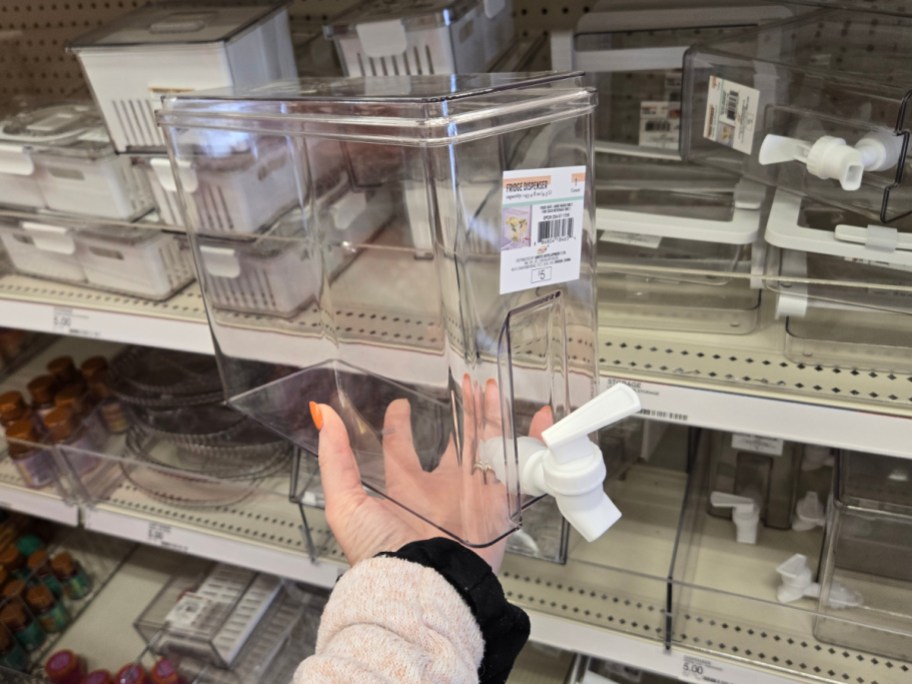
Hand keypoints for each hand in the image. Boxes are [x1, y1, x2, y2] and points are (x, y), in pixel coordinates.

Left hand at [311, 377, 552, 571]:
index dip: (399, 425)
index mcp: (404, 489)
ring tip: (491, 386)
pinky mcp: (497, 503)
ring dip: (490, 415)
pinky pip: (518, 468)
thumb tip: (322, 415)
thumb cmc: (380, 552)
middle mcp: (438, 490)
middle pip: (452, 441)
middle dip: (459, 413)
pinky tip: (537, 418)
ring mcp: (470, 495)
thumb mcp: (346, 501)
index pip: (401, 450)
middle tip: (465, 385)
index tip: (400, 405)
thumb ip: (335, 457)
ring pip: (484, 446)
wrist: (422, 584)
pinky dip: (530, 442)